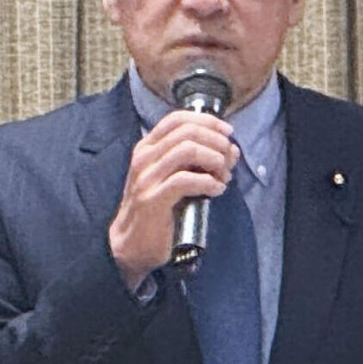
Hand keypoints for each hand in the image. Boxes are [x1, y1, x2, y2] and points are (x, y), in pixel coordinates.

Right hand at [109, 110, 239, 290]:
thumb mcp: (172, 177)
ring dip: (215, 161)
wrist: (132, 244)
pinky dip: (209, 182)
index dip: (207, 121)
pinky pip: (186, 180)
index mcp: (146, 148)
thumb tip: (231, 149)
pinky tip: (216, 190)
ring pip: (188, 150)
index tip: (227, 132)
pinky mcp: (153, 199)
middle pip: (188, 132)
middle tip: (229, 160)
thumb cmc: (157, 210)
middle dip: (216, 142)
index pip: (177, 118)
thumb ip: (197, 161)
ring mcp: (146, 178)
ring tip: (224, 176)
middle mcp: (144, 158)